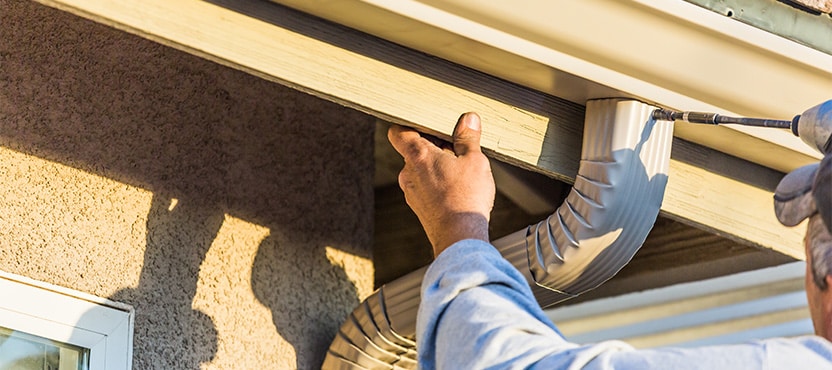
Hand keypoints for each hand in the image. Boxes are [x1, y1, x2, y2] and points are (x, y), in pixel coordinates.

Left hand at [388, 113, 494, 255]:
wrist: (459, 237)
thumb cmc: (466, 197)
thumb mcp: (474, 160)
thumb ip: (468, 137)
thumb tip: (469, 119)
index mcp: (418, 155)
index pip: (398, 132)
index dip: (409, 125)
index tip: (426, 124)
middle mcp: (408, 173)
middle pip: (414, 150)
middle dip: (434, 146)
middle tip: (457, 148)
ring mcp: (411, 191)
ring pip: (421, 170)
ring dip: (438, 166)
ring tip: (461, 171)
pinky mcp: (419, 206)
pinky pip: (425, 187)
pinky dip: (438, 183)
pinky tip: (457, 189)